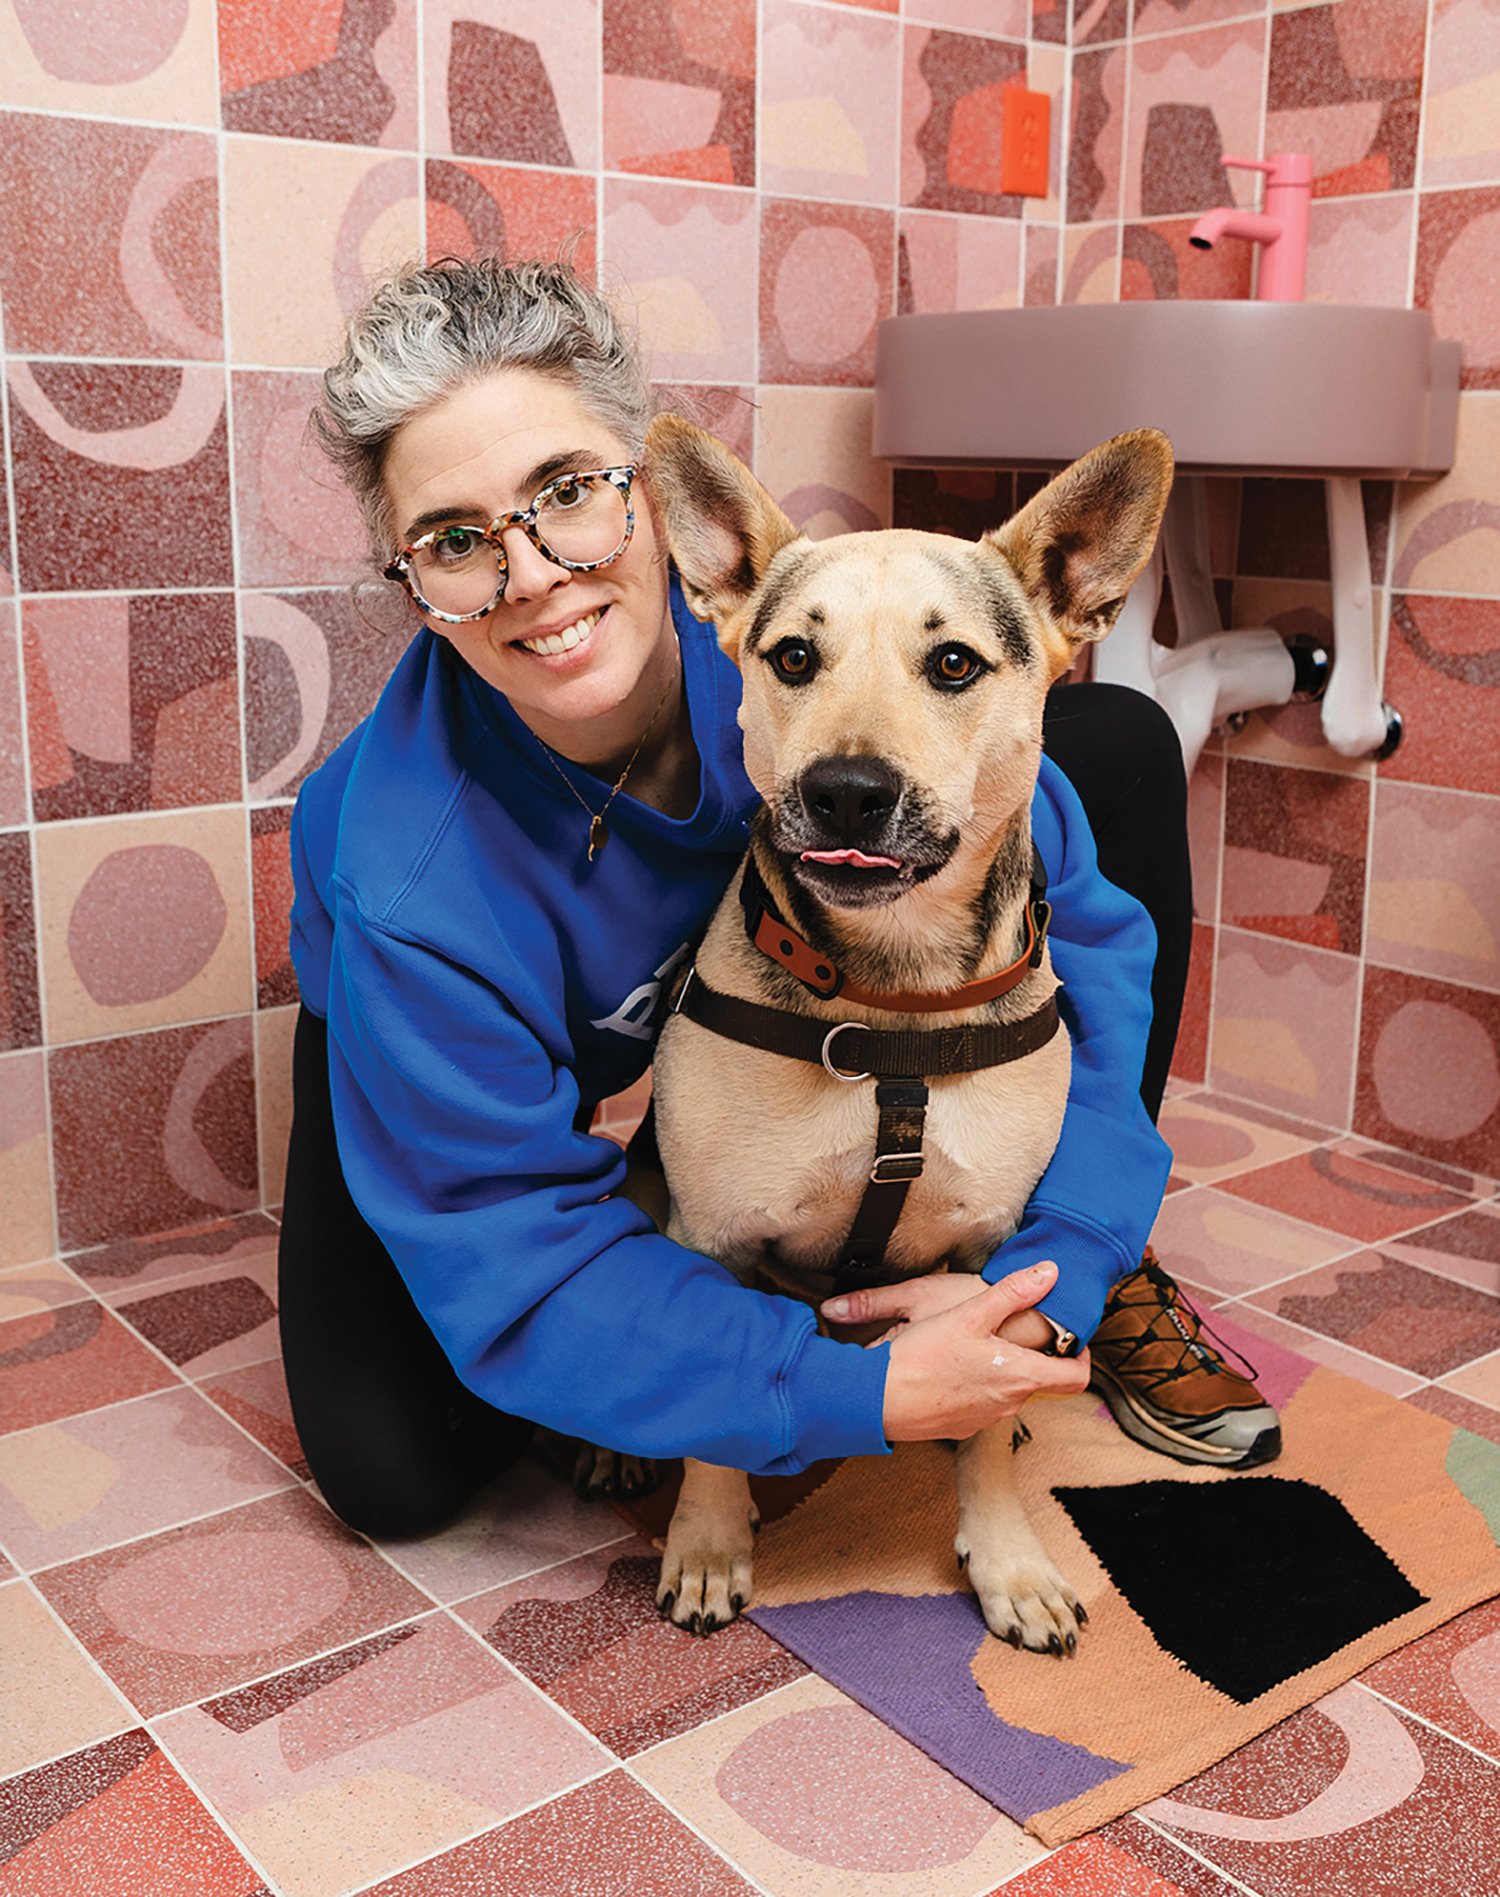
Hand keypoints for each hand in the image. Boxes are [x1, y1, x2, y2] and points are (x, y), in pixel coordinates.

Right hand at [858, 1262, 1090, 1441]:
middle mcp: (1009, 1404)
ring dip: (1003, 1368)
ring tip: (979, 1342)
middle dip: (1035, 1355)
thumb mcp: (970, 1313)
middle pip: (1040, 1380)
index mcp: (1020, 1375)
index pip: (1076, 1377)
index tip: (1075, 1340)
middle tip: (1020, 1329)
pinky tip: (952, 1365)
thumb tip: (1050, 1273)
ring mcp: (985, 1418)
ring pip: (1008, 1391)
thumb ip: (1013, 1292)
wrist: (877, 1399)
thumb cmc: (922, 1357)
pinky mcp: (960, 1426)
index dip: (1083, 1356)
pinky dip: (977, 1384)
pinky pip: (981, 1403)